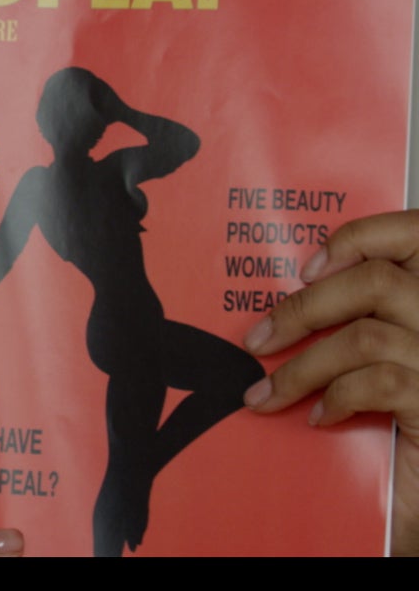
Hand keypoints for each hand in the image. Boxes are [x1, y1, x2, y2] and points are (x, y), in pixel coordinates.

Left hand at [240, 211, 418, 555]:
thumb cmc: (401, 428)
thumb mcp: (381, 358)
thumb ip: (357, 318)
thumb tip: (294, 297)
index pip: (414, 233)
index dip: (361, 237)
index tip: (308, 268)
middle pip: (376, 283)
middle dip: (302, 309)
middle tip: (257, 341)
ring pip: (365, 337)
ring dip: (302, 367)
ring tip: (267, 395)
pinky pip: (378, 383)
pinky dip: (336, 397)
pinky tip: (319, 417)